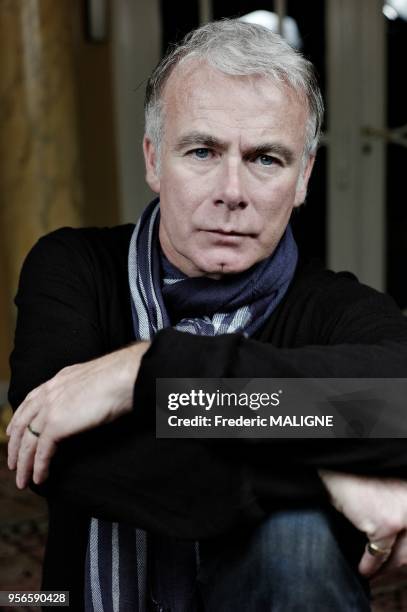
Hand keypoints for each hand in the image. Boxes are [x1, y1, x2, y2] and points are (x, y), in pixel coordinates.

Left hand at [6, 341, 149, 488]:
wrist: (124, 377)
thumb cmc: (120, 378)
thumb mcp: (94, 381)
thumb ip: (83, 391)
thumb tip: (88, 401)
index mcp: (58, 381)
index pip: (30, 401)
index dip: (19, 419)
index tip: (14, 433)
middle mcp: (50, 393)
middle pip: (23, 423)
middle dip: (15, 446)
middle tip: (14, 464)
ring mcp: (50, 408)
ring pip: (28, 441)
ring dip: (24, 463)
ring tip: (23, 480)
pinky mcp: (56, 424)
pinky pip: (41, 451)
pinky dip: (39, 467)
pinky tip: (39, 478)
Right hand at [319, 469, 406, 577]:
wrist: (339, 463)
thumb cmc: (357, 472)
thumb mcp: (385, 488)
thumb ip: (394, 507)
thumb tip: (393, 537)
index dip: (405, 549)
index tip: (399, 559)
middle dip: (400, 561)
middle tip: (388, 570)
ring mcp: (404, 513)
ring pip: (402, 554)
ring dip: (388, 568)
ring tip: (376, 574)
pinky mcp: (385, 523)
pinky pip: (380, 553)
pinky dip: (371, 565)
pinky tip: (365, 570)